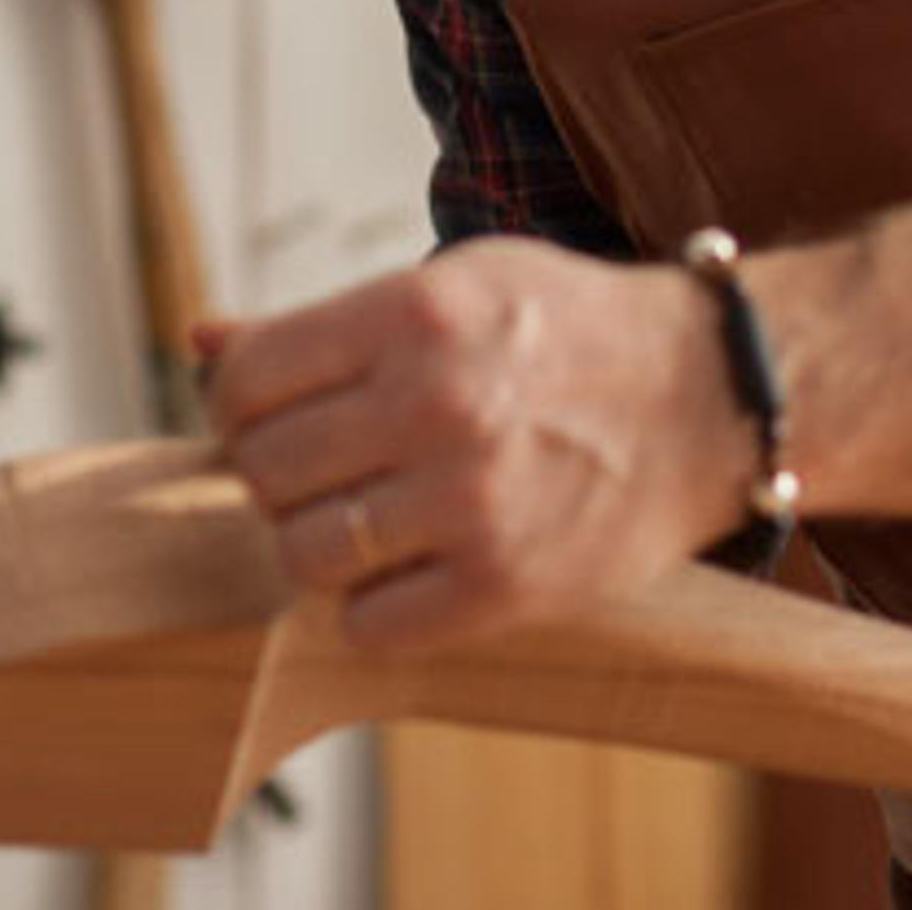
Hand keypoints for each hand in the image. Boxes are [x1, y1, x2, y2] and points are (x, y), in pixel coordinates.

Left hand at [196, 236, 754, 652]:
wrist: (709, 396)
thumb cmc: (568, 330)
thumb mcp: (454, 284)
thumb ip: (322, 324)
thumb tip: (202, 342)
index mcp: (414, 314)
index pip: (247, 383)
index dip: (237, 406)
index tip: (271, 415)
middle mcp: (436, 405)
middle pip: (263, 470)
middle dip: (275, 474)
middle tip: (322, 468)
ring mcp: (472, 503)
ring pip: (302, 554)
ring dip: (315, 543)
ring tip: (364, 518)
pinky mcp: (506, 586)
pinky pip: (368, 627)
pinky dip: (371, 608)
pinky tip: (410, 567)